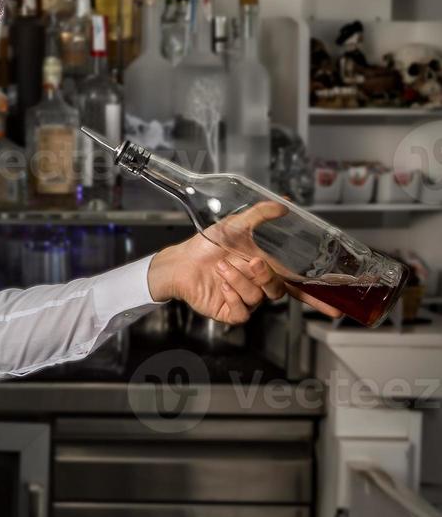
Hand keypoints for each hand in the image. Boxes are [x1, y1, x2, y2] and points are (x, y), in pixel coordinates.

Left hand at [147, 201, 344, 323]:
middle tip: (252, 262)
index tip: (336, 306)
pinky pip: (242, 312)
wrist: (180, 261)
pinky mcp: (229, 312)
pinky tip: (220, 284)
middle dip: (266, 276)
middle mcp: (257, 286)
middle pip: (278, 290)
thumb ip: (260, 214)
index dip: (316, 296)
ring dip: (238, 279)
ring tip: (221, 267)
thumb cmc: (207, 245)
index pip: (297, 285)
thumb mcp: (235, 225)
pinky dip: (232, 296)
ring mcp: (244, 300)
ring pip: (257, 298)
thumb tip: (285, 203)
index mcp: (265, 268)